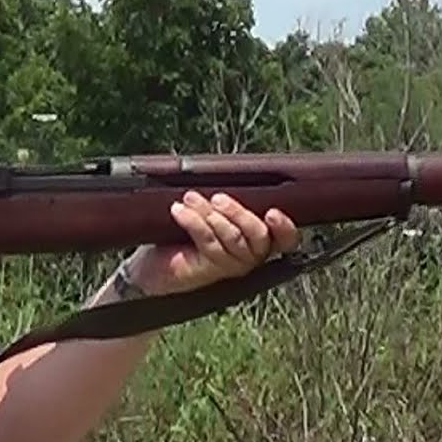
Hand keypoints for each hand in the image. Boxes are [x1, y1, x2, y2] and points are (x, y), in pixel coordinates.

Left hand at [124, 191, 299, 296]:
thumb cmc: (189, 231)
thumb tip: (229, 171)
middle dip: (239, 214)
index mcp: (261, 240)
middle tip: (218, 198)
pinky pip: (208, 242)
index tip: (273, 213)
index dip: (285, 228)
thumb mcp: (213, 211)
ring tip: (190, 199)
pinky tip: (178, 211)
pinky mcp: (210, 269)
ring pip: (232, 238)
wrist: (155, 262)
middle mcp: (252, 256)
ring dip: (210, 214)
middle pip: (259, 236)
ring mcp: (233, 265)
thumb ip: (228, 199)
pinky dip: (193, 222)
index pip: (286, 240)